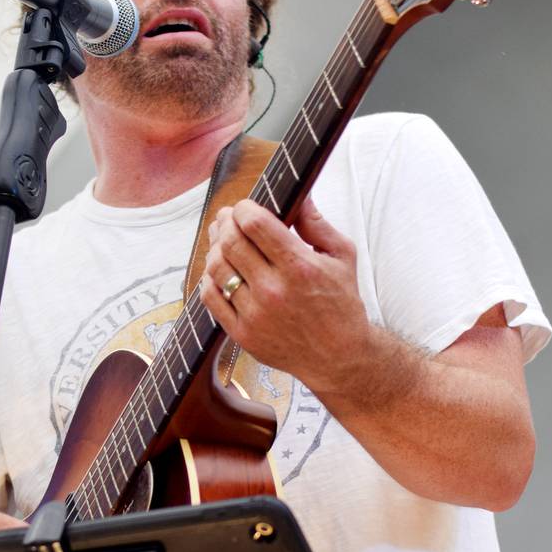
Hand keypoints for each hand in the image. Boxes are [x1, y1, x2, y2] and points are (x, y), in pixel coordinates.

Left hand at [200, 196, 369, 396]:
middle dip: (225, 222)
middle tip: (228, 219)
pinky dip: (209, 278)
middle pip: (230, 242)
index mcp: (299, 267)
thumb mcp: (342, 257)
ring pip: (216, 267)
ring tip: (222, 241)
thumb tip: (300, 194)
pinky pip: (210, 297)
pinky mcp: (242, 333)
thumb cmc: (342, 304)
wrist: (338, 357)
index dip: (243, 208)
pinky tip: (219, 271)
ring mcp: (255, 314)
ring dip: (214, 247)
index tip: (244, 207)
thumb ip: (317, 224)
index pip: (254, 223)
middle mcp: (274, 290)